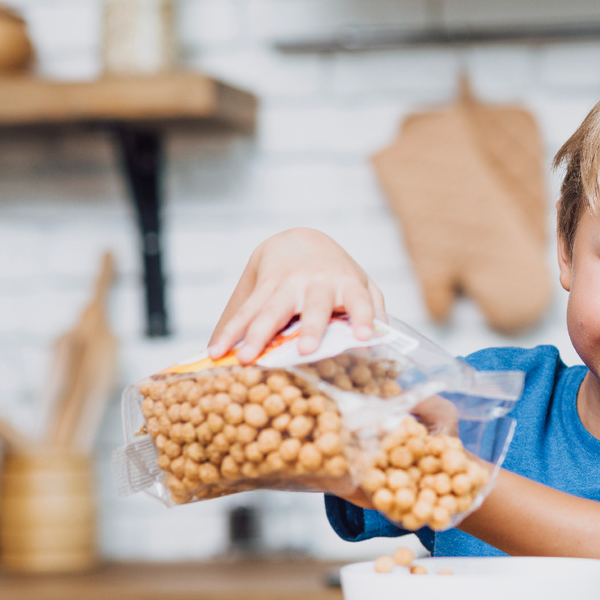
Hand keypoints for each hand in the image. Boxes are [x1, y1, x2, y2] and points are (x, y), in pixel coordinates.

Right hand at [208, 228, 386, 363]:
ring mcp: (286, 285)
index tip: (365, 337)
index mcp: (346, 284)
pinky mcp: (261, 290)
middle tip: (308, 349)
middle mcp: (316, 283)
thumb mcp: (362, 285)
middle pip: (314, 307)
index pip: (359, 301)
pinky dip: (228, 333)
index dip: (363, 317)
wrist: (298, 241)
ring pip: (270, 311)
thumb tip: (384, 341)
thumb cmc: (337, 275)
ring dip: (257, 335)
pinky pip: (243, 313)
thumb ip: (374, 310)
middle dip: (312, 328)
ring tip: (245, 358)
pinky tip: (214, 351)